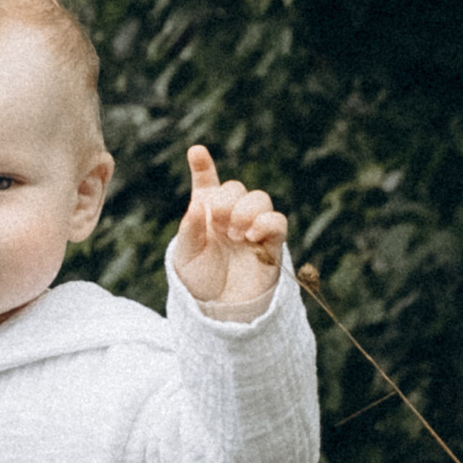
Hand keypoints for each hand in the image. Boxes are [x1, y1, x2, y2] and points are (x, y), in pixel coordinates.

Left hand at [172, 143, 287, 314]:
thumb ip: (190, 229)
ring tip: (234, 234)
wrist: (219, 310)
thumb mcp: (185, 255)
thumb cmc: (200, 281)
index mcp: (206, 213)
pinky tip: (250, 236)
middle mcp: (230, 216)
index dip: (202, 166)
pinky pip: (278, 222)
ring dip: (245, 211)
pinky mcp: (271, 243)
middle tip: (218, 222)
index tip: (196, 152)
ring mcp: (252, 228)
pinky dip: (265, 223)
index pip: (207, 183)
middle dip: (227, 200)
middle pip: (236, 188)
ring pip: (259, 199)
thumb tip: (198, 205)